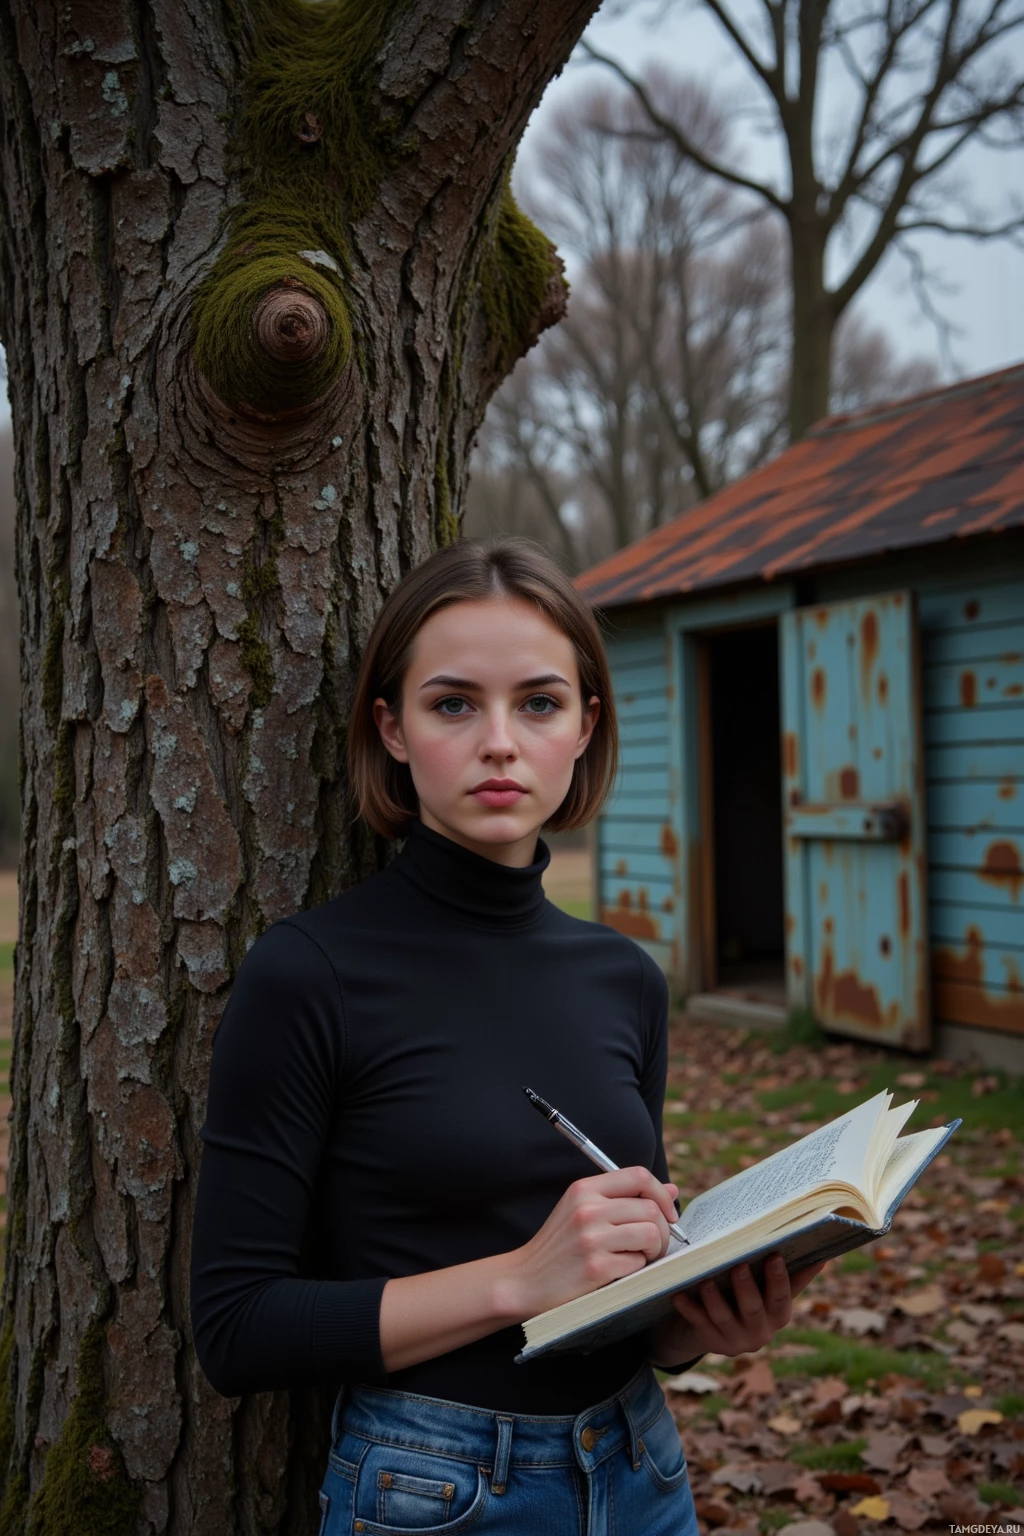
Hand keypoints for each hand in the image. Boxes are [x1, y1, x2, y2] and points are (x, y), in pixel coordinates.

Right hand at [503, 1167, 679, 1319]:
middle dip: (663, 1230)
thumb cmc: (559, 1247)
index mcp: (584, 1189)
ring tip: (639, 1257)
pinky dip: (636, 1269)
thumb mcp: (582, 1210)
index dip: (661, 1193)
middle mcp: (588, 1208)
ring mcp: (591, 1238)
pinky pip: (638, 1263)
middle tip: (654, 1246)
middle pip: (650, 1208)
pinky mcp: (596, 1267)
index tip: (667, 1212)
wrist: (525, 1280)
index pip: (638, 1176)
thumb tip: (672, 1190)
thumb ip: (624, 1198)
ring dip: (654, 1250)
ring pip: (651, 1234)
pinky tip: (620, 1271)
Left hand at [648, 1252, 828, 1365]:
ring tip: (705, 1281)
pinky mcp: (711, 1342)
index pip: (782, 1298)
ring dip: (714, 1300)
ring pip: (724, 1319)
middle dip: (746, 1288)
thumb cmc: (747, 1294)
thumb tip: (823, 1255)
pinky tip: (678, 1295)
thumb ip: (791, 1275)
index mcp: (778, 1315)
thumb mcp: (769, 1288)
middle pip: (753, 1309)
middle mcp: (760, 1332)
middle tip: (738, 1265)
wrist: (717, 1327)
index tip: (775, 1255)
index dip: (779, 1279)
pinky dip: (689, 1310)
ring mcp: (735, 1341)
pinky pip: (699, 1325)